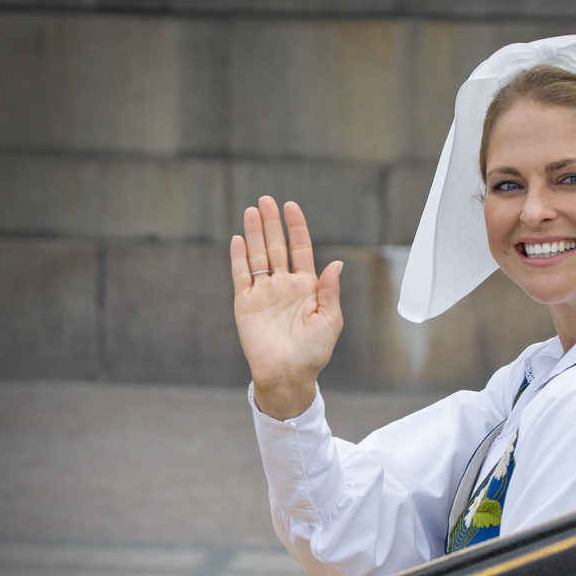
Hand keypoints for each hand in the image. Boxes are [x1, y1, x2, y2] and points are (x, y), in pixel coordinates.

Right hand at [230, 196, 343, 419]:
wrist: (288, 375)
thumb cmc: (313, 352)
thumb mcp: (330, 321)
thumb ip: (330, 291)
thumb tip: (336, 264)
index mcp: (306, 288)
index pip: (300, 249)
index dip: (296, 228)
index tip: (291, 206)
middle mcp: (284, 286)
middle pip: (277, 246)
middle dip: (272, 223)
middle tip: (266, 200)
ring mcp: (264, 293)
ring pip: (258, 255)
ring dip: (255, 233)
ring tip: (252, 210)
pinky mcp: (245, 304)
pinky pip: (241, 275)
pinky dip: (239, 257)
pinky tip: (239, 239)